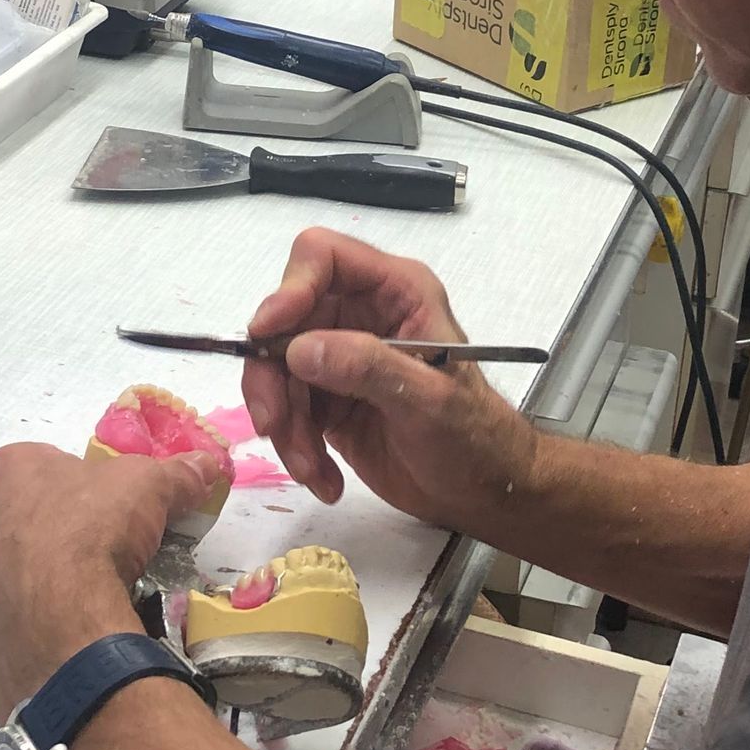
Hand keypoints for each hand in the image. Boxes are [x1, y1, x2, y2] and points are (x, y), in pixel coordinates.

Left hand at [0, 442, 222, 720]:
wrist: (56, 623)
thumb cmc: (92, 532)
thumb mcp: (149, 487)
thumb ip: (176, 475)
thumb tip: (205, 465)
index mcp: (10, 470)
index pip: (55, 464)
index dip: (94, 485)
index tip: (122, 509)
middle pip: (36, 514)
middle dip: (72, 528)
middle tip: (112, 550)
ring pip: (21, 565)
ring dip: (54, 574)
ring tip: (98, 592)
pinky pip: (17, 612)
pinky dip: (43, 615)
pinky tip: (75, 624)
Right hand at [242, 229, 540, 532]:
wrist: (481, 492)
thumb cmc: (473, 438)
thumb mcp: (427, 400)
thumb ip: (366, 367)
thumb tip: (298, 348)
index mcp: (396, 291)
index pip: (324, 257)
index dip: (289, 287)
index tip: (268, 333)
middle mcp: (362, 314)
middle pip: (284, 320)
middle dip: (273, 376)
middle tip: (275, 424)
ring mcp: (340, 357)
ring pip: (277, 371)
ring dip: (285, 424)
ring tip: (312, 468)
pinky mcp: (327, 399)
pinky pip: (287, 411)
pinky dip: (295, 447)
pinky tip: (323, 478)